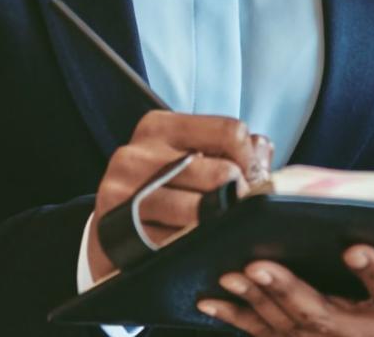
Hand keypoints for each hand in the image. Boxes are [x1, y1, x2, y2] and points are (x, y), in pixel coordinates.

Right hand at [87, 112, 268, 279]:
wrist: (109, 229)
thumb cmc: (157, 189)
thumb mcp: (185, 157)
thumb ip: (228, 149)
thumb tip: (263, 150)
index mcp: (159, 126)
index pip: (229, 131)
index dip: (251, 159)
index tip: (252, 180)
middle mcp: (137, 154)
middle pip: (221, 173)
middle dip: (241, 197)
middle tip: (243, 211)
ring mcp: (125, 193)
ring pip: (202, 211)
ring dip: (221, 225)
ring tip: (222, 230)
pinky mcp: (120, 231)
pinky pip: (177, 242)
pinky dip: (195, 247)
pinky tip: (195, 245)